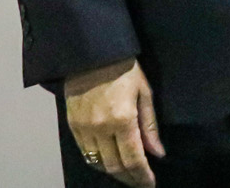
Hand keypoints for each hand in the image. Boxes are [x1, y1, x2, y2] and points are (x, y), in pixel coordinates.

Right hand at [62, 58, 162, 185]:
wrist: (92, 54)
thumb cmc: (125, 69)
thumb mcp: (144, 93)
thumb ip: (149, 126)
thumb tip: (157, 153)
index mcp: (123, 119)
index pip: (133, 159)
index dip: (142, 176)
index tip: (150, 184)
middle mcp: (101, 128)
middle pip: (115, 166)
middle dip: (129, 178)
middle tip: (140, 182)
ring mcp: (84, 129)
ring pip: (98, 163)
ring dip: (114, 172)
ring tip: (127, 174)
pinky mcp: (72, 126)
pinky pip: (85, 153)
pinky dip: (98, 162)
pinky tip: (109, 162)